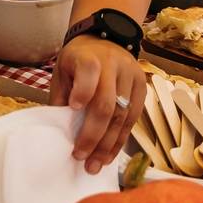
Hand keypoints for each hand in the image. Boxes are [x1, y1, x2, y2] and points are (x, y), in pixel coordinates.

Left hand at [52, 35, 144, 173]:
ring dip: (108, 145)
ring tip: (95, 164)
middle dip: (94, 136)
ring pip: (123, 116)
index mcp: (90, 57)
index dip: (82, 92)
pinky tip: (109, 154)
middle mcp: (114, 66)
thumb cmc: (79, 59)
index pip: (89, 73)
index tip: (73, 109)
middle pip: (107, 105)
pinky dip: (120, 139)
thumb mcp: (63, 69)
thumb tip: (59, 128)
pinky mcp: (143, 89)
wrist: (106, 38)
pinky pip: (133, 120)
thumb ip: (62, 95)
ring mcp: (132, 78)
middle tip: (82, 157)